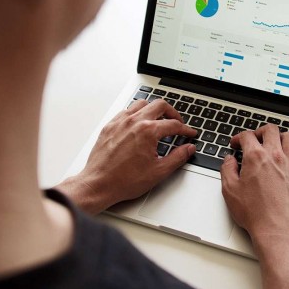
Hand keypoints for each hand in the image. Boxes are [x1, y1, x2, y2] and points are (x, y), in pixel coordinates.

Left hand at [58, 99, 196, 214]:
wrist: (99, 184)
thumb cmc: (124, 180)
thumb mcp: (158, 171)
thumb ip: (178, 157)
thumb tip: (189, 149)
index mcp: (148, 131)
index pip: (173, 124)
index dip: (185, 129)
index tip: (189, 134)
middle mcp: (134, 122)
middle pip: (160, 105)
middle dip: (172, 113)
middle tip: (177, 122)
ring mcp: (120, 122)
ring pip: (142, 104)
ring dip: (153, 109)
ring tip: (159, 119)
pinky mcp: (110, 126)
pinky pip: (126, 111)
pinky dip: (136, 114)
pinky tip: (138, 123)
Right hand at [220, 124, 288, 242]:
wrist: (277, 230)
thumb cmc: (255, 214)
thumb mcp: (230, 191)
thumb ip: (227, 170)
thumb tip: (229, 160)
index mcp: (256, 157)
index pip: (247, 136)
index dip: (238, 137)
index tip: (236, 144)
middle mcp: (275, 156)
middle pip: (270, 130)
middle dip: (259, 131)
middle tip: (254, 139)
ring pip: (288, 137)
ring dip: (279, 137)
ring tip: (272, 144)